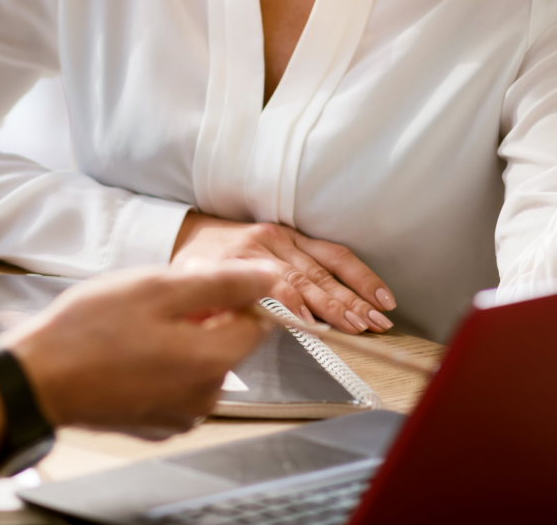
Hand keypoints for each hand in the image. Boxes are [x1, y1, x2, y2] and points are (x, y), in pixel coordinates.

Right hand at [3, 261, 273, 436]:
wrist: (39, 378)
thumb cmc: (88, 331)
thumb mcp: (157, 287)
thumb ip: (220, 282)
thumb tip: (267, 276)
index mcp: (212, 361)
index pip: (256, 320)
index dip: (227, 292)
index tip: (192, 280)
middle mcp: (205, 396)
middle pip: (225, 341)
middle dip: (198, 314)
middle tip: (151, 297)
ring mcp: (180, 415)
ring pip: (197, 361)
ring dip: (176, 336)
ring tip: (131, 323)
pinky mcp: (155, 423)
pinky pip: (174, 383)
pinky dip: (158, 362)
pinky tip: (124, 348)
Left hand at [171, 213, 395, 334]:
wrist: (188, 231)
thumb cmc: (193, 268)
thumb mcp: (193, 290)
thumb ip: (215, 310)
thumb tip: (236, 336)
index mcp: (237, 261)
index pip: (273, 284)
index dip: (294, 305)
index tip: (312, 326)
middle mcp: (264, 246)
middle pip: (307, 277)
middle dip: (339, 304)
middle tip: (363, 327)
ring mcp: (281, 238)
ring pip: (325, 266)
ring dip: (356, 293)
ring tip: (379, 315)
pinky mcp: (293, 235)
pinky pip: (330, 252)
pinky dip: (357, 273)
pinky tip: (378, 293)